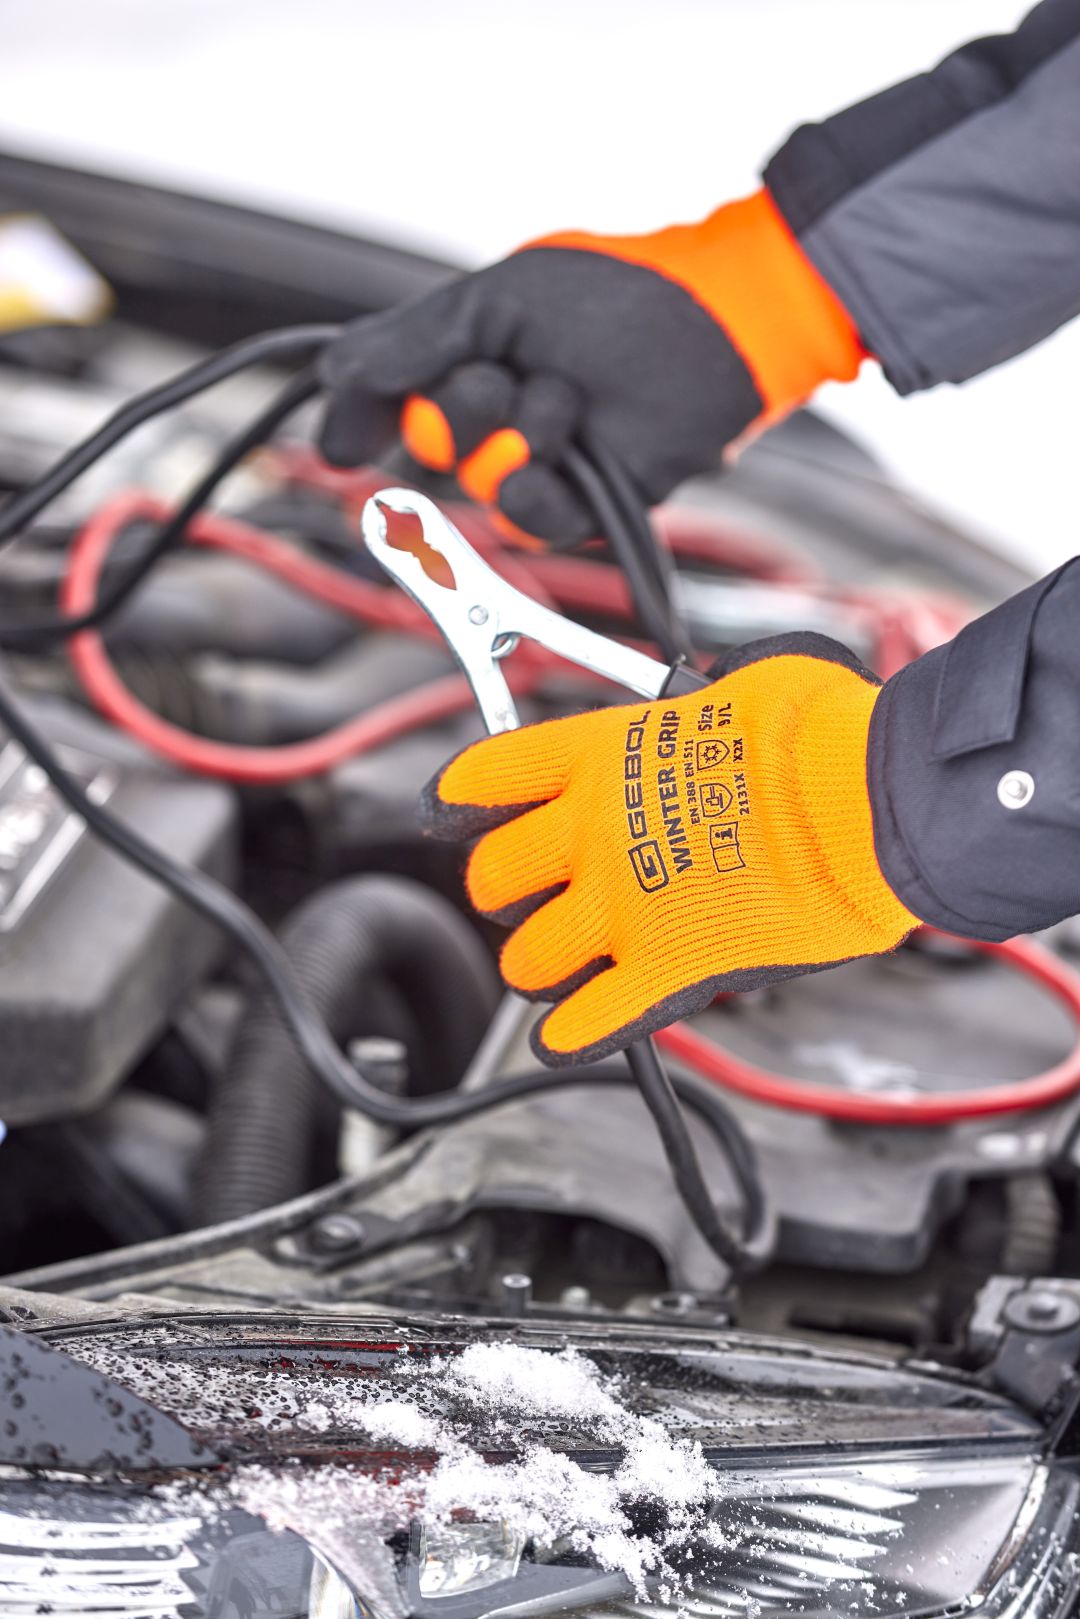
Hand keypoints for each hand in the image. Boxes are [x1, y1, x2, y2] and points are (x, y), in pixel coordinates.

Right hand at [319, 191, 863, 544]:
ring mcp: (534, 466)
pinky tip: (570, 447)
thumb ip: (407, 342)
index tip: (349, 433)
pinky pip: (522, 520)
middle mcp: (493, 420)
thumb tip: (330, 378)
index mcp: (464, 362)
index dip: (363, 416)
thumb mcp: (493, 302)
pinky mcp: (576, 508)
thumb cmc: (616, 298)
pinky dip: (535, 484)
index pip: (385, 404)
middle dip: (456, 408)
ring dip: (517, 434)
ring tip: (566, 398)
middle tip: (500, 372)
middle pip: (424, 446)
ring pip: (476, 483)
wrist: (710, 328)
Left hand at [422, 635, 915, 1064]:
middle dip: (504, 891)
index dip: (457, 799)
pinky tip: (570, 1034)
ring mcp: (624, 908)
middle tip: (535, 893)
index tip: (450, 812)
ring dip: (542, 964)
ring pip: (527, 962)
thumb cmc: (821, 733)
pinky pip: (588, 1022)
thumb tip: (712, 701)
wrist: (872, 800)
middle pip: (492, 880)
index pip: (485, 778)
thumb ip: (697, 704)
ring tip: (569, 961)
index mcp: (600, 756)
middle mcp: (593, 834)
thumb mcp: (743, 683)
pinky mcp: (666, 972)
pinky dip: (573, 1035)